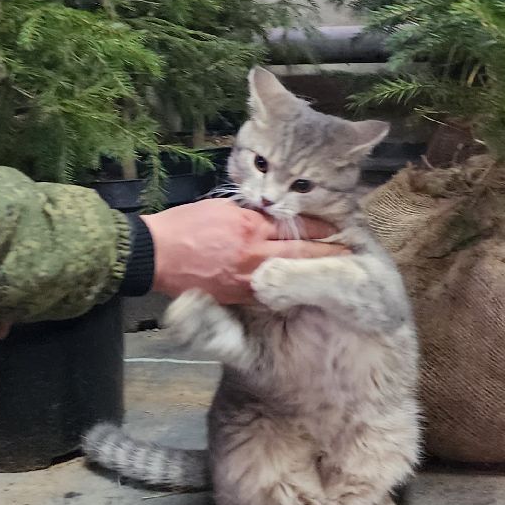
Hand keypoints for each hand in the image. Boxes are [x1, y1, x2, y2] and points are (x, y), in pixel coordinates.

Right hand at [141, 199, 349, 305]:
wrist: (153, 255)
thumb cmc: (183, 225)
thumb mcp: (220, 209)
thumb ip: (249, 215)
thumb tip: (270, 216)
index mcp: (250, 227)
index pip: (295, 226)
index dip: (321, 227)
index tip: (340, 226)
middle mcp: (253, 254)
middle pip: (301, 252)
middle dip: (328, 252)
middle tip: (351, 252)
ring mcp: (246, 278)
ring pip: (288, 275)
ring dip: (310, 272)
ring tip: (331, 271)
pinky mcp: (236, 296)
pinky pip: (267, 292)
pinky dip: (284, 288)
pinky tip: (297, 288)